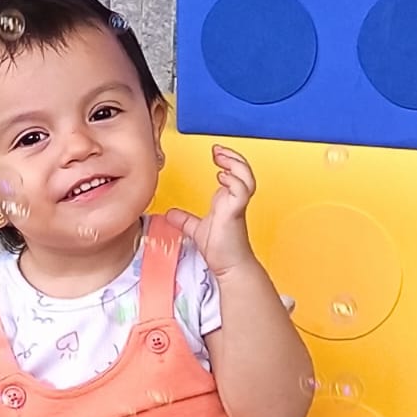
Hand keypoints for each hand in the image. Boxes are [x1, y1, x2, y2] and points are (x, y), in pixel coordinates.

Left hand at [164, 144, 257, 276]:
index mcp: (227, 200)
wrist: (230, 266)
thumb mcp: (196, 229)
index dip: (227, 159)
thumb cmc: (221, 250)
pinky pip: (242, 191)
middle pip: (243, 170)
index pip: (233, 172)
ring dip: (236, 164)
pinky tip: (222, 177)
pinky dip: (234, 180)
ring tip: (221, 158)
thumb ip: (185, 219)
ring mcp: (236, 205)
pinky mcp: (236, 213)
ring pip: (246, 177)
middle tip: (217, 150)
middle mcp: (234, 199)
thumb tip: (170, 213)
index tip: (215, 152)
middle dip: (232, 156)